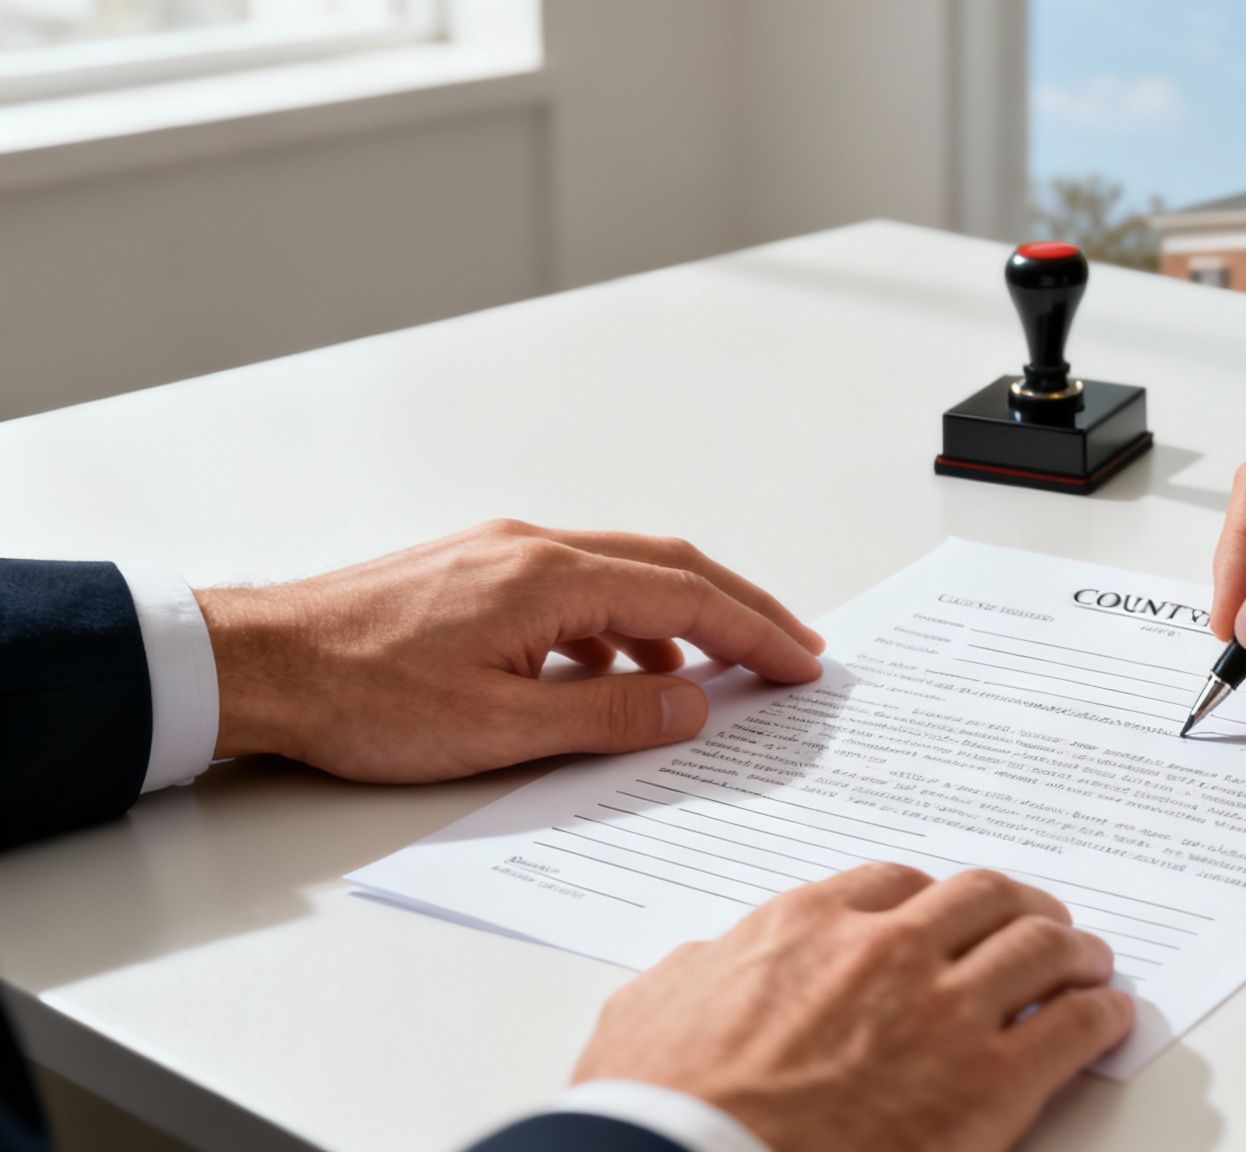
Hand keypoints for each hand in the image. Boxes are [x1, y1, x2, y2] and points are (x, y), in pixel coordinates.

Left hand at [196, 520, 825, 779]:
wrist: (257, 665)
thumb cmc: (362, 697)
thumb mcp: (501, 729)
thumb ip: (609, 717)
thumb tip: (693, 706)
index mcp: (551, 577)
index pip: (686, 598)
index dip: (755, 633)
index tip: (803, 664)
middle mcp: (534, 547)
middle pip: (669, 567)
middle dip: (739, 609)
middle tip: (793, 649)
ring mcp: (501, 552)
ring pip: (623, 573)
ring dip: (680, 618)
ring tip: (715, 674)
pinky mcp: (475, 572)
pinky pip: (576, 587)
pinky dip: (620, 625)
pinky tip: (614, 673)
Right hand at [572, 863, 1133, 1151]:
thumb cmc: (660, 1107)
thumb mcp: (653, 1008)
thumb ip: (702, 971)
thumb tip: (711, 964)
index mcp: (807, 925)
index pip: (895, 882)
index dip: (932, 899)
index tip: (947, 914)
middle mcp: (886, 949)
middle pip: (983, 897)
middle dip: (1017, 907)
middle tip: (1037, 924)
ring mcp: (943, 1011)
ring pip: (1041, 945)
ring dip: (1074, 949)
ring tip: (1090, 962)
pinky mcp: (988, 1083)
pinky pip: (1073, 1026)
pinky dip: (1100, 1014)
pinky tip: (1107, 1018)